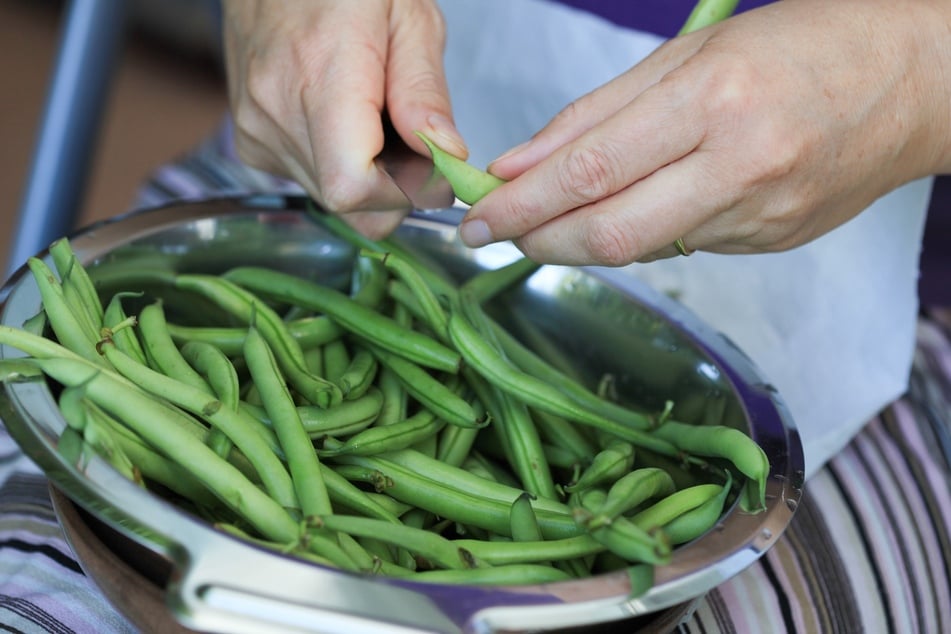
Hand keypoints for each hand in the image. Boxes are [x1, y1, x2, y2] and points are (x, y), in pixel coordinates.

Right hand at [221, 0, 466, 237]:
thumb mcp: (410, 18)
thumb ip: (424, 91)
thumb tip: (446, 155)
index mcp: (322, 73)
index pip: (352, 187)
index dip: (400, 192)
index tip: (428, 167)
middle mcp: (278, 110)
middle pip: (346, 201)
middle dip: (392, 186)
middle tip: (409, 138)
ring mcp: (257, 130)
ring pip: (330, 197)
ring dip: (367, 176)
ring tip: (373, 119)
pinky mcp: (250, 144)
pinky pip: (309, 181)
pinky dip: (338, 166)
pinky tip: (345, 123)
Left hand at [458, 0, 950, 264]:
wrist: (915, 81)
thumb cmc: (802, 46)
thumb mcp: (691, 55)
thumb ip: (598, 114)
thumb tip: (520, 164)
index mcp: (714, 102)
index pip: (591, 170)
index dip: (522, 202)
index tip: (475, 216)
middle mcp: (741, 167)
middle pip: (609, 231)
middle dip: (536, 239)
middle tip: (490, 235)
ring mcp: (761, 215)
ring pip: (641, 249)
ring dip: (576, 244)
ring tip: (539, 228)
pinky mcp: (771, 243)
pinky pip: (681, 248)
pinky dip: (634, 236)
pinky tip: (618, 219)